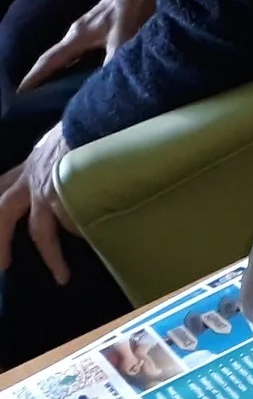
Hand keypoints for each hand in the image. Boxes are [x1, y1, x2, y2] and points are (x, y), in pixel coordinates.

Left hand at [0, 123, 79, 284]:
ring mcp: (45, 192)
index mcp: (29, 165)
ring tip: (61, 278)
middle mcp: (30, 180)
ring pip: (41, 232)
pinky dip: (84, 231)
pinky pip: (75, 223)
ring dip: (51, 257)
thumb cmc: (83, 128)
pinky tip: (98, 238)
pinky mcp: (64, 200)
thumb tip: (71, 181)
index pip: (2, 187)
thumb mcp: (60, 142)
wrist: (94, 121)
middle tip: (3, 267)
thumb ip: (58, 161)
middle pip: (3, 215)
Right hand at [19, 0, 169, 96]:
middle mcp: (78, 34)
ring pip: (71, 57)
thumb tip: (104, 86)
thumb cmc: (133, 8)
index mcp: (78, 36)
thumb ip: (113, 62)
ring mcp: (89, 31)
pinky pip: (86, 53)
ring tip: (60, 95)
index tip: (20, 94)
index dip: (35, 78)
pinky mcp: (103, 30)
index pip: (49, 61)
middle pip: (56, 61)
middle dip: (45, 80)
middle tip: (38, 102)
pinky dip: (82, 67)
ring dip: (64, 74)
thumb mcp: (124, 38)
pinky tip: (88, 78)